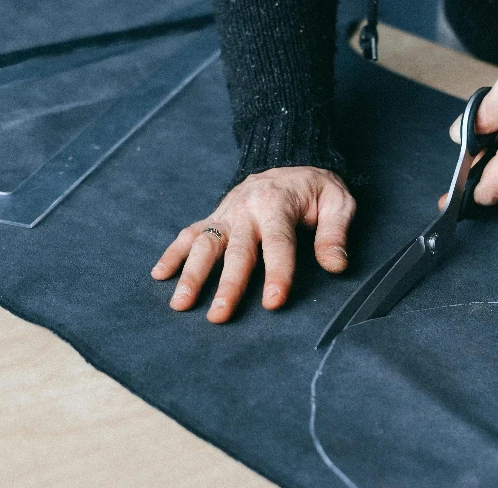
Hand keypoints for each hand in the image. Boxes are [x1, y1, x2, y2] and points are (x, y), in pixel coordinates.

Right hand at [152, 166, 354, 322]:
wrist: (289, 161)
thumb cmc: (316, 190)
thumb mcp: (338, 201)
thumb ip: (335, 233)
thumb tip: (336, 266)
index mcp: (278, 204)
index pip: (278, 242)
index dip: (277, 273)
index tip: (273, 302)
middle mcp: (246, 209)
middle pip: (236, 251)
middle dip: (227, 284)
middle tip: (219, 316)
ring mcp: (226, 214)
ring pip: (205, 245)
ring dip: (191, 274)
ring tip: (180, 304)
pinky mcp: (214, 218)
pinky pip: (189, 235)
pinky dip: (172, 254)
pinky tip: (159, 276)